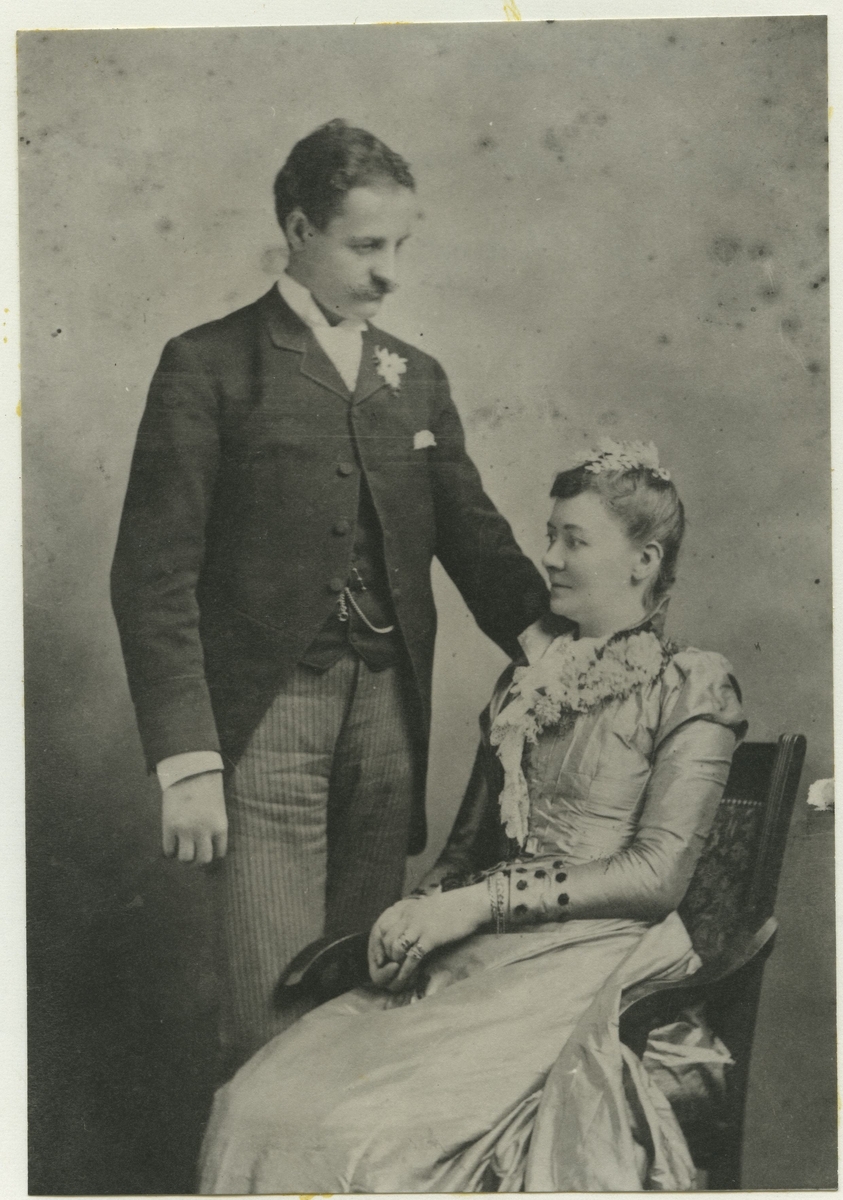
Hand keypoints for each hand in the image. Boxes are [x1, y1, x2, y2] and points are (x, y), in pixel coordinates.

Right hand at [162, 770, 227, 863]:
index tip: (207, 852)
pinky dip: (169, 851)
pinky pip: (169, 850)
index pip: (219, 853)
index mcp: (220, 826)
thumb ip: (213, 826)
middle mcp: (204, 831)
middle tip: (193, 857)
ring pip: (185, 859)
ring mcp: (186, 830)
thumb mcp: (218, 808)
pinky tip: (171, 846)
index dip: (212, 854)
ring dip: (183, 859)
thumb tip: (206, 844)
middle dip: (198, 862)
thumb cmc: (206, 787)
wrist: (189, 770)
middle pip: (203, 860)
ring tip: (181, 852)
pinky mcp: (170, 826)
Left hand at [367, 884, 488, 991]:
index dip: (379, 945)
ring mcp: (419, 927)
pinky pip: (413, 957)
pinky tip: (407, 981)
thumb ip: (414, 918)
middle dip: (385, 958)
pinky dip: (407, 971)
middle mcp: (409, 917)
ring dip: (394, 964)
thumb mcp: (426, 909)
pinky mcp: (431, 937)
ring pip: (395, 948)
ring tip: (397, 974)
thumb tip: (406, 934)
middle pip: (385, 939)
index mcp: (407, 910)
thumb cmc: (452, 909)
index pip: (382, 927)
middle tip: (389, 970)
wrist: (471, 904)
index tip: (381, 958)